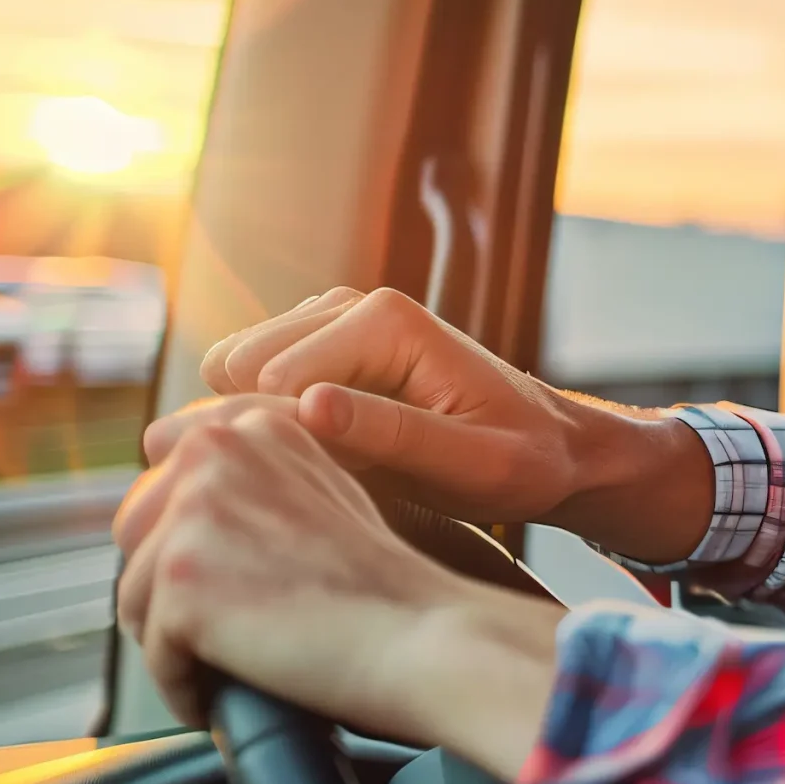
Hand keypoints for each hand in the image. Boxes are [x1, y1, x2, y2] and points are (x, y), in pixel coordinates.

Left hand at [114, 397, 560, 775]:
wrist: (430, 637)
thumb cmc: (393, 588)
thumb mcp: (326, 496)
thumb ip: (256, 485)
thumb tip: (183, 511)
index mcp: (249, 427)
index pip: (165, 495)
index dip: (193, 558)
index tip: (233, 594)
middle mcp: (213, 453)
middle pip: (136, 543)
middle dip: (169, 599)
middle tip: (227, 640)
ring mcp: (192, 515)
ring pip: (135, 601)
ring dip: (176, 647)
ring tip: (232, 670)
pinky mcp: (179, 580)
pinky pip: (152, 655)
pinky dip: (186, 689)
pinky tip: (229, 696)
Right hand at [162, 287, 712, 560]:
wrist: (552, 448)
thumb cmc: (521, 463)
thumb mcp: (470, 465)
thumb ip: (390, 436)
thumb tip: (307, 406)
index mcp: (385, 322)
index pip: (269, 379)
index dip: (287, 440)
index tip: (338, 480)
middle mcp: (350, 303)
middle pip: (235, 365)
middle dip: (267, 425)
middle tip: (336, 472)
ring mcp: (331, 318)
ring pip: (232, 368)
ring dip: (266, 421)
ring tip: (338, 462)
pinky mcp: (321, 343)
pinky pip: (250, 377)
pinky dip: (270, 415)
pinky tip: (329, 449)